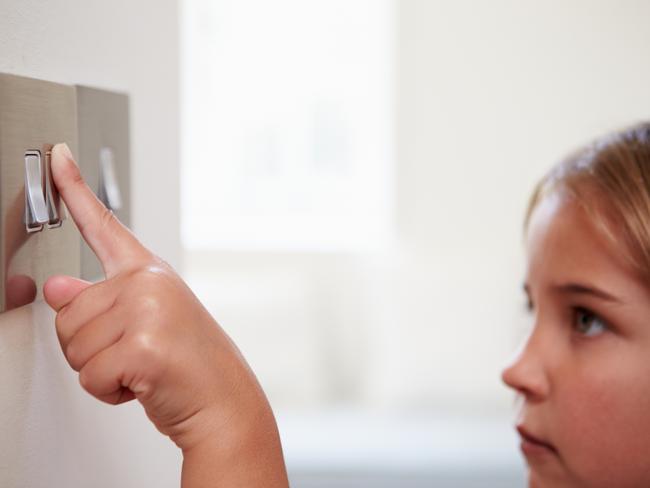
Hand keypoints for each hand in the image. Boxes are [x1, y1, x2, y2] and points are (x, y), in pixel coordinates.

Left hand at [43, 143, 287, 486]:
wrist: (226, 402)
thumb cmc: (190, 365)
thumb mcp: (144, 325)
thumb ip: (99, 303)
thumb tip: (56, 288)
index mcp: (148, 273)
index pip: (104, 225)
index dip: (74, 187)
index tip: (57, 156)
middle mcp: (148, 283)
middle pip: (68, 313)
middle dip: (90, 348)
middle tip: (133, 355)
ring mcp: (148, 310)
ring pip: (73, 346)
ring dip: (100, 371)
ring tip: (141, 368)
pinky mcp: (144, 345)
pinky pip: (90, 375)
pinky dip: (109, 392)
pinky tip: (142, 384)